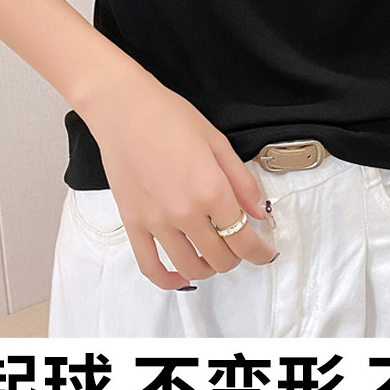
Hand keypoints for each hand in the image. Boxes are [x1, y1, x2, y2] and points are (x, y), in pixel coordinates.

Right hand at [74, 66, 278, 290]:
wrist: (124, 109)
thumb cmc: (170, 117)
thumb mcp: (217, 142)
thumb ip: (242, 182)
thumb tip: (260, 214)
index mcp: (211, 190)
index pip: (244, 238)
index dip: (260, 252)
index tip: (265, 253)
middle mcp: (185, 212)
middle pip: (221, 257)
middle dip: (236, 256)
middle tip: (238, 242)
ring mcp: (156, 222)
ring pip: (190, 267)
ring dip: (209, 268)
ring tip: (213, 253)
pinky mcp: (133, 223)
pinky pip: (150, 267)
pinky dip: (169, 280)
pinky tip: (180, 276)